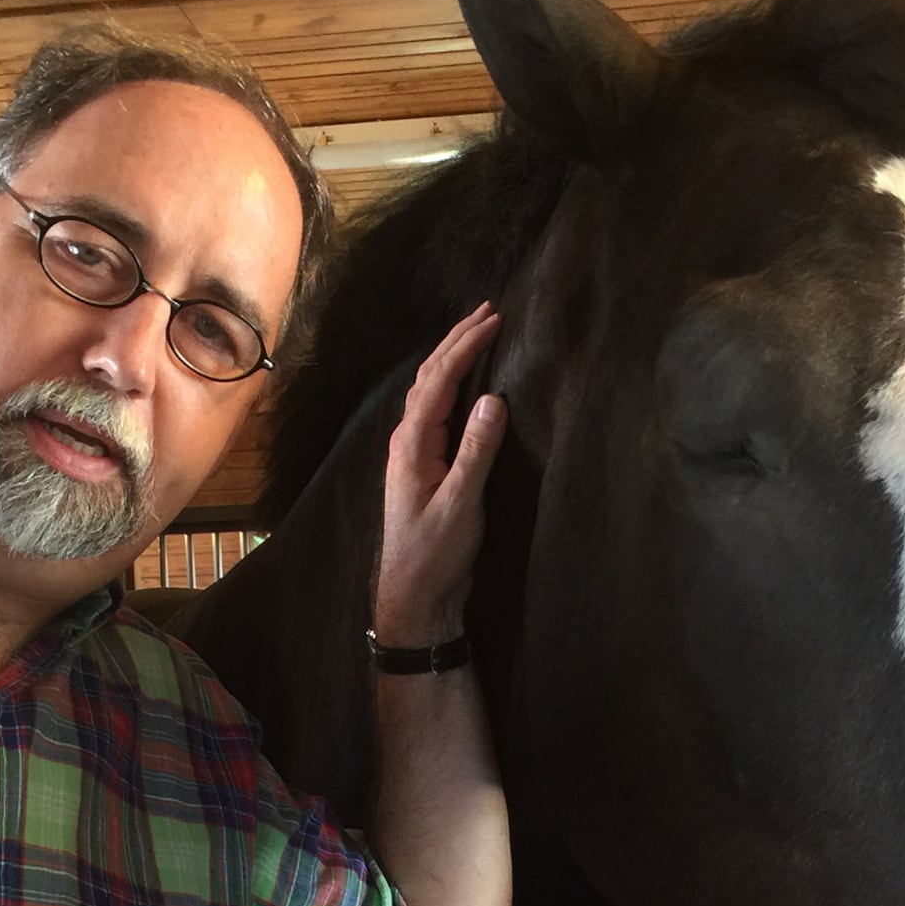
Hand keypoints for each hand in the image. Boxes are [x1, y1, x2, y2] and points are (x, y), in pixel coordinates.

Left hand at [374, 305, 506, 644]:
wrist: (414, 595)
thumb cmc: (434, 553)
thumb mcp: (460, 504)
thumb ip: (476, 452)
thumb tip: (495, 398)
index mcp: (413, 444)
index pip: (439, 381)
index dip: (466, 347)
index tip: (494, 319)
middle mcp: (409, 441)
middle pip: (429, 377)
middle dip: (457, 341)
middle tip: (488, 310)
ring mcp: (415, 453)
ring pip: (430, 391)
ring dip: (452, 358)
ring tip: (477, 334)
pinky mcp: (427, 467)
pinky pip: (437, 411)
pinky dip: (452, 385)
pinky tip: (465, 384)